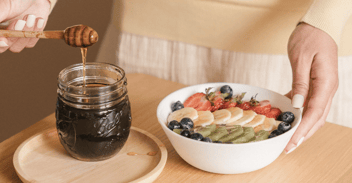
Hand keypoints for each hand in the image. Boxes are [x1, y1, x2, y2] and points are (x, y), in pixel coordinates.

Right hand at [0, 0, 50, 52]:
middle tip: (20, 21)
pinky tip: (38, 20)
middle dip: (14, 35)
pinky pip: (30, 43)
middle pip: (4, 47)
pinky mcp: (27, 39)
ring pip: (17, 47)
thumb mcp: (4, 6)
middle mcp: (2, 34)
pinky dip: (35, 32)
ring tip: (31, 16)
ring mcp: (14, 38)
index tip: (4, 39)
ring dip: (26, 32)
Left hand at [285, 22, 337, 153]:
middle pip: (317, 118)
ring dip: (302, 127)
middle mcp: (328, 88)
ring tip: (288, 138)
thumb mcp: (301, 59)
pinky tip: (288, 116)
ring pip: (314, 113)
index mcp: (326, 83)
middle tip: (287, 148)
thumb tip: (297, 106)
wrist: (319, 25)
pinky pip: (310, 103)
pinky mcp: (317, 84)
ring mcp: (324, 87)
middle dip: (303, 135)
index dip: (302, 130)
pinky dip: (300, 113)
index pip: (314, 113)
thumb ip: (300, 83)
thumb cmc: (310, 37)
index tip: (291, 142)